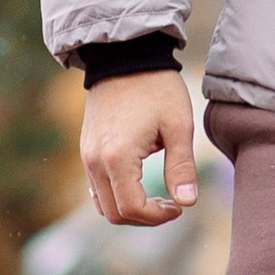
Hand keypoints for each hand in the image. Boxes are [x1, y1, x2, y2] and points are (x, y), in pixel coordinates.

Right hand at [80, 67, 198, 225]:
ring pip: (102, 204)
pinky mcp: (86, 150)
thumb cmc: (157, 88)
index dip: (157, 217)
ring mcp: (86, 156)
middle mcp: (94, 161)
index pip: (131, 209)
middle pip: (113, 213)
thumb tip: (188, 202)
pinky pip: (97, 187)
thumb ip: (182, 167)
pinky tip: (140, 182)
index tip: (178, 207)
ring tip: (158, 196)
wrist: (125, 57)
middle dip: (144, 218)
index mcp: (117, 157)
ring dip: (130, 209)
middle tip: (171, 204)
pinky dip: (117, 195)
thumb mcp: (178, 126)